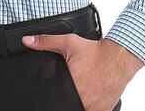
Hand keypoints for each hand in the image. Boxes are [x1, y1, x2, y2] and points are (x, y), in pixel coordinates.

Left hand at [21, 32, 144, 110]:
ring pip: (80, 109)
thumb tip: (27, 41)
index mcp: (72, 86)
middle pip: (68, 105)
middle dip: (64, 100)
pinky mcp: (104, 110)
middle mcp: (83, 100)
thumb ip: (46, 42)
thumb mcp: (68, 42)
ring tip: (77, 93)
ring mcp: (94, 107)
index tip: (53, 96)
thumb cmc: (95, 51)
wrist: (118, 56)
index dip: (53, 100)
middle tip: (69, 88)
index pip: (56, 100)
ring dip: (77, 104)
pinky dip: (88, 107)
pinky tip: (86, 99)